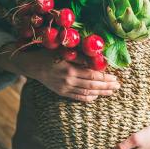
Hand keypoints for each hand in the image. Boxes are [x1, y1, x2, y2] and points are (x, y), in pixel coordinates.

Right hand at [0, 43, 119, 101]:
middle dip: (107, 86)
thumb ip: (80, 56)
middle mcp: (69, 81)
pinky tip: (96, 96)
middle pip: (92, 85)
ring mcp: (65, 88)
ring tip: (111, 91)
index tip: (115, 77)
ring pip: (87, 92)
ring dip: (101, 92)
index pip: (93, 76)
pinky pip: (77, 97)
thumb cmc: (48, 54)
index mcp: (70, 69)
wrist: (31, 65)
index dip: (106, 78)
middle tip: (118, 86)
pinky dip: (88, 98)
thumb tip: (96, 59)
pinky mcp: (61, 92)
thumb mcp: (63, 51)